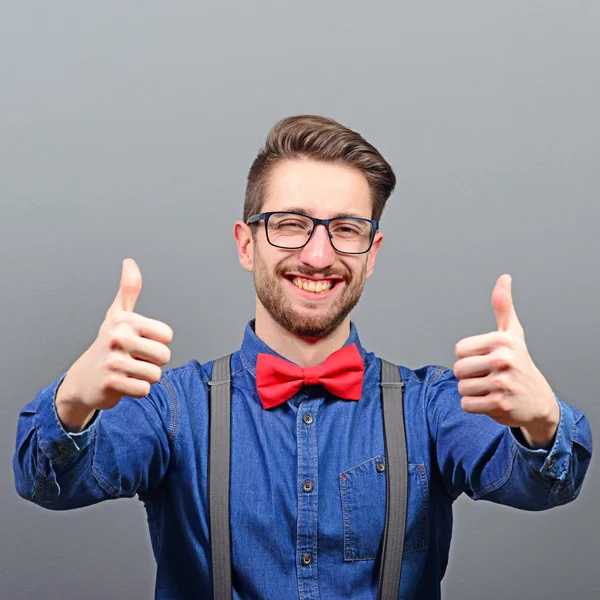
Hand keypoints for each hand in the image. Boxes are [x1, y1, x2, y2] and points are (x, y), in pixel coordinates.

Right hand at [56, 258, 172, 428]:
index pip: (167, 335)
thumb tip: (129, 262)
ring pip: (155, 374)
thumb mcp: (117, 315)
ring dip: (145, 377)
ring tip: (128, 371)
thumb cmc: (107, 344)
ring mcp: (113, 361)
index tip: (139, 342)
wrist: (83, 379)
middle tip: (134, 359)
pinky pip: (144, 389)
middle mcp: (118, 338)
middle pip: (164, 356)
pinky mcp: (111, 383)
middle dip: (153, 362)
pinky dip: (137, 390)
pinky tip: (123, 383)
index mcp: (124, 321)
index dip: (157, 342)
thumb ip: (128, 290)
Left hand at [453, 274, 559, 448]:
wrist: (538, 401)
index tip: (486, 359)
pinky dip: (475, 406)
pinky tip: (491, 401)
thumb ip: (503, 306)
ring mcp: (502, 383)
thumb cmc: (520, 363)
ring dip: (472, 392)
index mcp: (503, 341)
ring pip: (462, 388)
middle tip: (488, 376)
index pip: (459, 350)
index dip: (469, 356)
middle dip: (469, 376)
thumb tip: (504, 278)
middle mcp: (504, 360)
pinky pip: (467, 405)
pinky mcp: (499, 404)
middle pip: (458, 369)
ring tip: (491, 388)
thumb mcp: (513, 333)